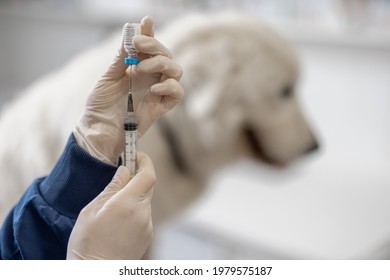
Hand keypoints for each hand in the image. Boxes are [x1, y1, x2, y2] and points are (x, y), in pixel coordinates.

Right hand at [66, 153, 155, 259]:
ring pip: (145, 200)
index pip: (148, 174)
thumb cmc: (87, 243)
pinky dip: (134, 209)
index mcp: (127, 204)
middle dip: (137, 176)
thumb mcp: (92, 210)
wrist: (96, 273)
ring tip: (112, 205)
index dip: (144, 161)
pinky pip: (143, 214)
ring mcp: (147, 226)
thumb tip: (125, 171)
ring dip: (133, 195)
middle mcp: (143, 213)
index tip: (136, 154)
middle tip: (121, 175)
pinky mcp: (147, 235)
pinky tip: (117, 220)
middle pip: (148, 185)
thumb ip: (111, 188)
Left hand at [74, 15, 183, 164]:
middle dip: (155, 46)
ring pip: (176, 71)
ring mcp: (157, 92)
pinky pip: (177, 93)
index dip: (150, 34)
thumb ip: (120, 59)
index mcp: (136, 68)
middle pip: (166, 55)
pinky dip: (170, 86)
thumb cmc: (99, 105)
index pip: (149, 47)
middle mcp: (150, 78)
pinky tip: (154, 87)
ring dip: (162, 64)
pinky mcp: (161, 107)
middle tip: (138, 45)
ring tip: (141, 69)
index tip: (146, 22)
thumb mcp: (107, 78)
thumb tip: (129, 37)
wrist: (98, 131)